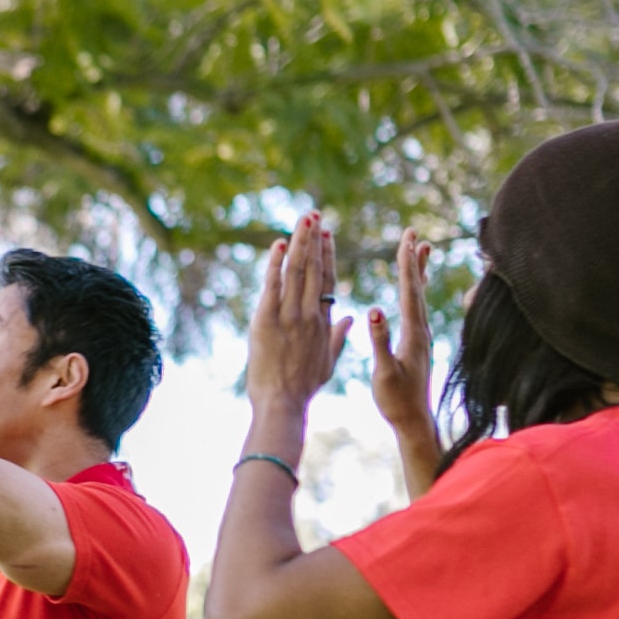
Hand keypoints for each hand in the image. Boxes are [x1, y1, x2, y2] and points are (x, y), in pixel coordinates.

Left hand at [244, 211, 347, 418]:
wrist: (283, 403)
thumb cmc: (303, 387)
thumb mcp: (328, 362)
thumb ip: (339, 337)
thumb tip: (351, 318)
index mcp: (324, 322)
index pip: (328, 281)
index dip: (327, 255)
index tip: (326, 235)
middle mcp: (309, 313)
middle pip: (314, 268)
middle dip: (314, 239)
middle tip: (313, 215)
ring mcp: (290, 315)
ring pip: (297, 270)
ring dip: (299, 242)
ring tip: (302, 219)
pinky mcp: (268, 320)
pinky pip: (273, 285)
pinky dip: (276, 263)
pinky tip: (279, 243)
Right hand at [365, 228, 435, 440]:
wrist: (414, 420)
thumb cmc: (396, 400)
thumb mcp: (385, 372)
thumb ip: (380, 341)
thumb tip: (375, 311)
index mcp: (412, 334)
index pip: (409, 292)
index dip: (406, 264)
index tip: (405, 239)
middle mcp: (421, 331)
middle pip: (418, 287)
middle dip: (414, 259)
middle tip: (414, 233)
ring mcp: (421, 336)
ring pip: (420, 295)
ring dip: (418, 270)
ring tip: (421, 248)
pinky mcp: (418, 342)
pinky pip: (417, 307)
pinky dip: (415, 289)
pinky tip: (414, 286)